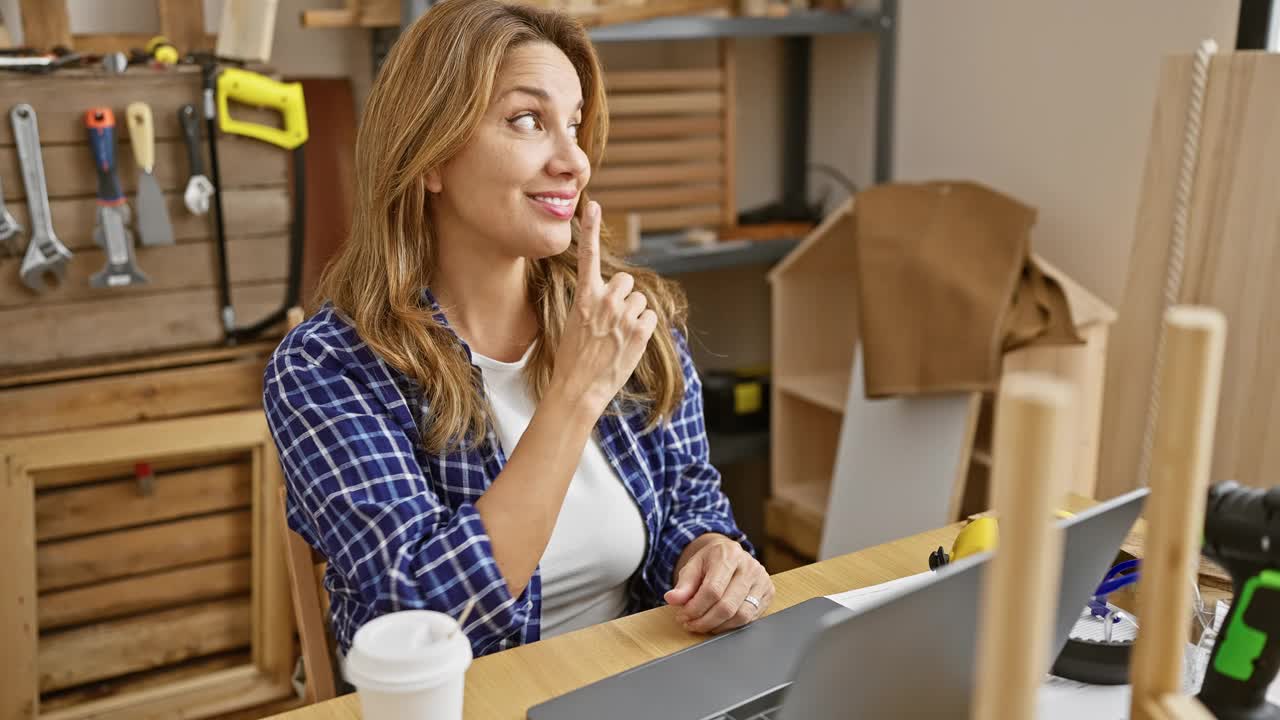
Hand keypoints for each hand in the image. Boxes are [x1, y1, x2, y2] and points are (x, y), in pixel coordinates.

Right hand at [551, 201, 658, 418]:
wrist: (578, 388)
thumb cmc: (573, 358)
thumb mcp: (575, 323)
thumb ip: (594, 303)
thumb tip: (615, 293)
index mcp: (584, 297)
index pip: (587, 256)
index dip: (589, 228)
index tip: (591, 205)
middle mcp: (605, 301)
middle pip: (626, 281)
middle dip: (623, 296)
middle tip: (611, 320)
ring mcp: (623, 316)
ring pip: (639, 301)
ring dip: (633, 315)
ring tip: (617, 337)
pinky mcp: (639, 332)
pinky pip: (650, 318)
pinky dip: (643, 330)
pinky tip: (628, 344)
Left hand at [664, 535, 773, 633]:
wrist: (730, 553)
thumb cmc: (710, 561)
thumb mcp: (693, 567)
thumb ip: (683, 585)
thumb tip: (672, 599)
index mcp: (729, 555)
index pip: (712, 590)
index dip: (695, 608)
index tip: (682, 616)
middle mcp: (749, 566)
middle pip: (727, 606)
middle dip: (705, 621)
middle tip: (690, 624)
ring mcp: (762, 580)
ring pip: (741, 616)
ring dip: (718, 627)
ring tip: (702, 625)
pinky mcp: (768, 592)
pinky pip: (751, 618)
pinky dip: (731, 626)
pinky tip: (718, 623)